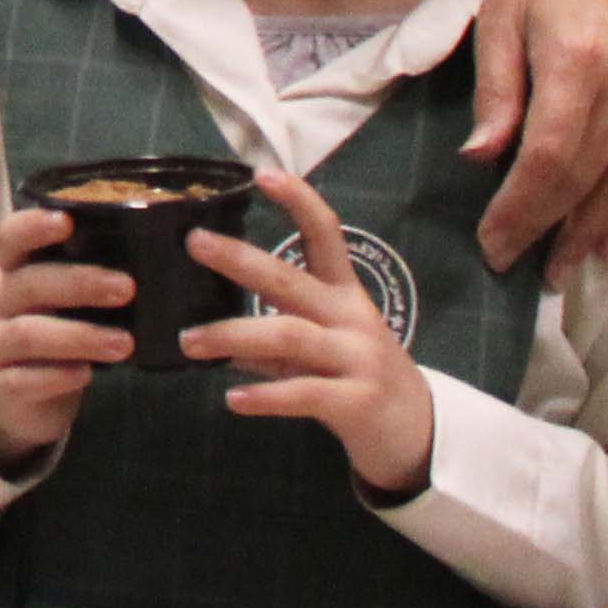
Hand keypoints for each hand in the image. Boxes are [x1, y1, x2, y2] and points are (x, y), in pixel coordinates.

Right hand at [0, 203, 135, 476]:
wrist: (30, 399)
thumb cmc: (61, 332)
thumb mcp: (72, 300)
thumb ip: (95, 276)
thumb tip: (157, 255)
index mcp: (13, 269)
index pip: (11, 237)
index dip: (33, 226)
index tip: (68, 222)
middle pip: (28, 283)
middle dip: (80, 282)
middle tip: (128, 289)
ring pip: (28, 333)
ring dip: (79, 336)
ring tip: (124, 344)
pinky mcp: (0, 384)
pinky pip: (24, 379)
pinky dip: (58, 376)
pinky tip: (87, 374)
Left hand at [188, 171, 439, 500]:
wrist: (418, 434)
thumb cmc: (360, 380)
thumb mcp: (322, 348)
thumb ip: (272, 338)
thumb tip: (213, 334)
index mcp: (343, 295)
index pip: (326, 235)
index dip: (299, 201)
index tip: (262, 173)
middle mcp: (351, 319)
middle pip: (291, 281)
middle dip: (241, 260)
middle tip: (194, 243)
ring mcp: (357, 359)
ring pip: (289, 336)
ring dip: (232, 336)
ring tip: (189, 342)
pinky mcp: (357, 402)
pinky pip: (305, 394)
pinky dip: (266, 396)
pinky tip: (232, 399)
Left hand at [467, 0, 607, 274]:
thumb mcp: (496, 22)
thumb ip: (495, 93)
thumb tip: (482, 160)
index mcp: (578, 61)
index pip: (551, 159)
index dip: (523, 210)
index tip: (494, 244)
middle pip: (592, 179)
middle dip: (553, 231)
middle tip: (522, 270)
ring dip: (598, 231)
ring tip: (565, 265)